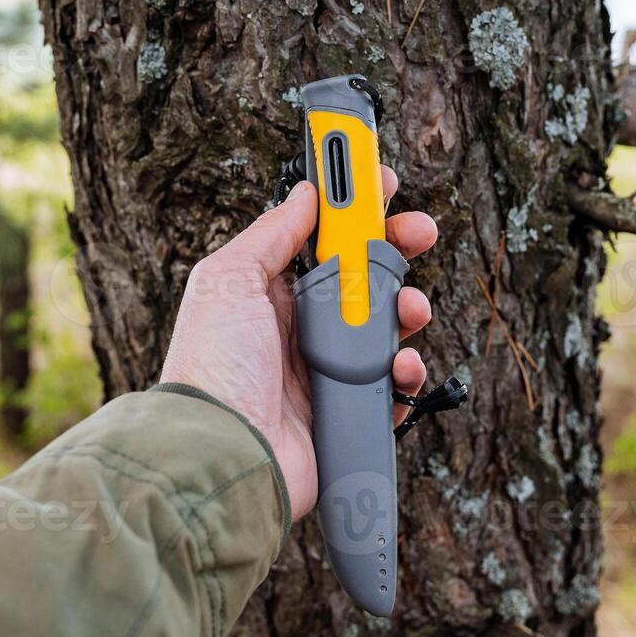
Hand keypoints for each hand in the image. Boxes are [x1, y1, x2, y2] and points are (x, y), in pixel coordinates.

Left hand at [159, 168, 437, 519]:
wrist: (222, 451)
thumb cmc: (214, 367)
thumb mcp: (228, 280)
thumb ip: (272, 233)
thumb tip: (307, 193)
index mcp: (274, 295)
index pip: (324, 241)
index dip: (356, 211)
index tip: (386, 185)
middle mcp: (303, 331)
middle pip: (366, 280)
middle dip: (398, 252)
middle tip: (422, 233)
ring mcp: (328, 374)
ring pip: (388, 330)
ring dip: (408, 311)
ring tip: (410, 310)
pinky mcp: (350, 415)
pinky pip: (394, 388)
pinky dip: (406, 375)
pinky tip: (399, 367)